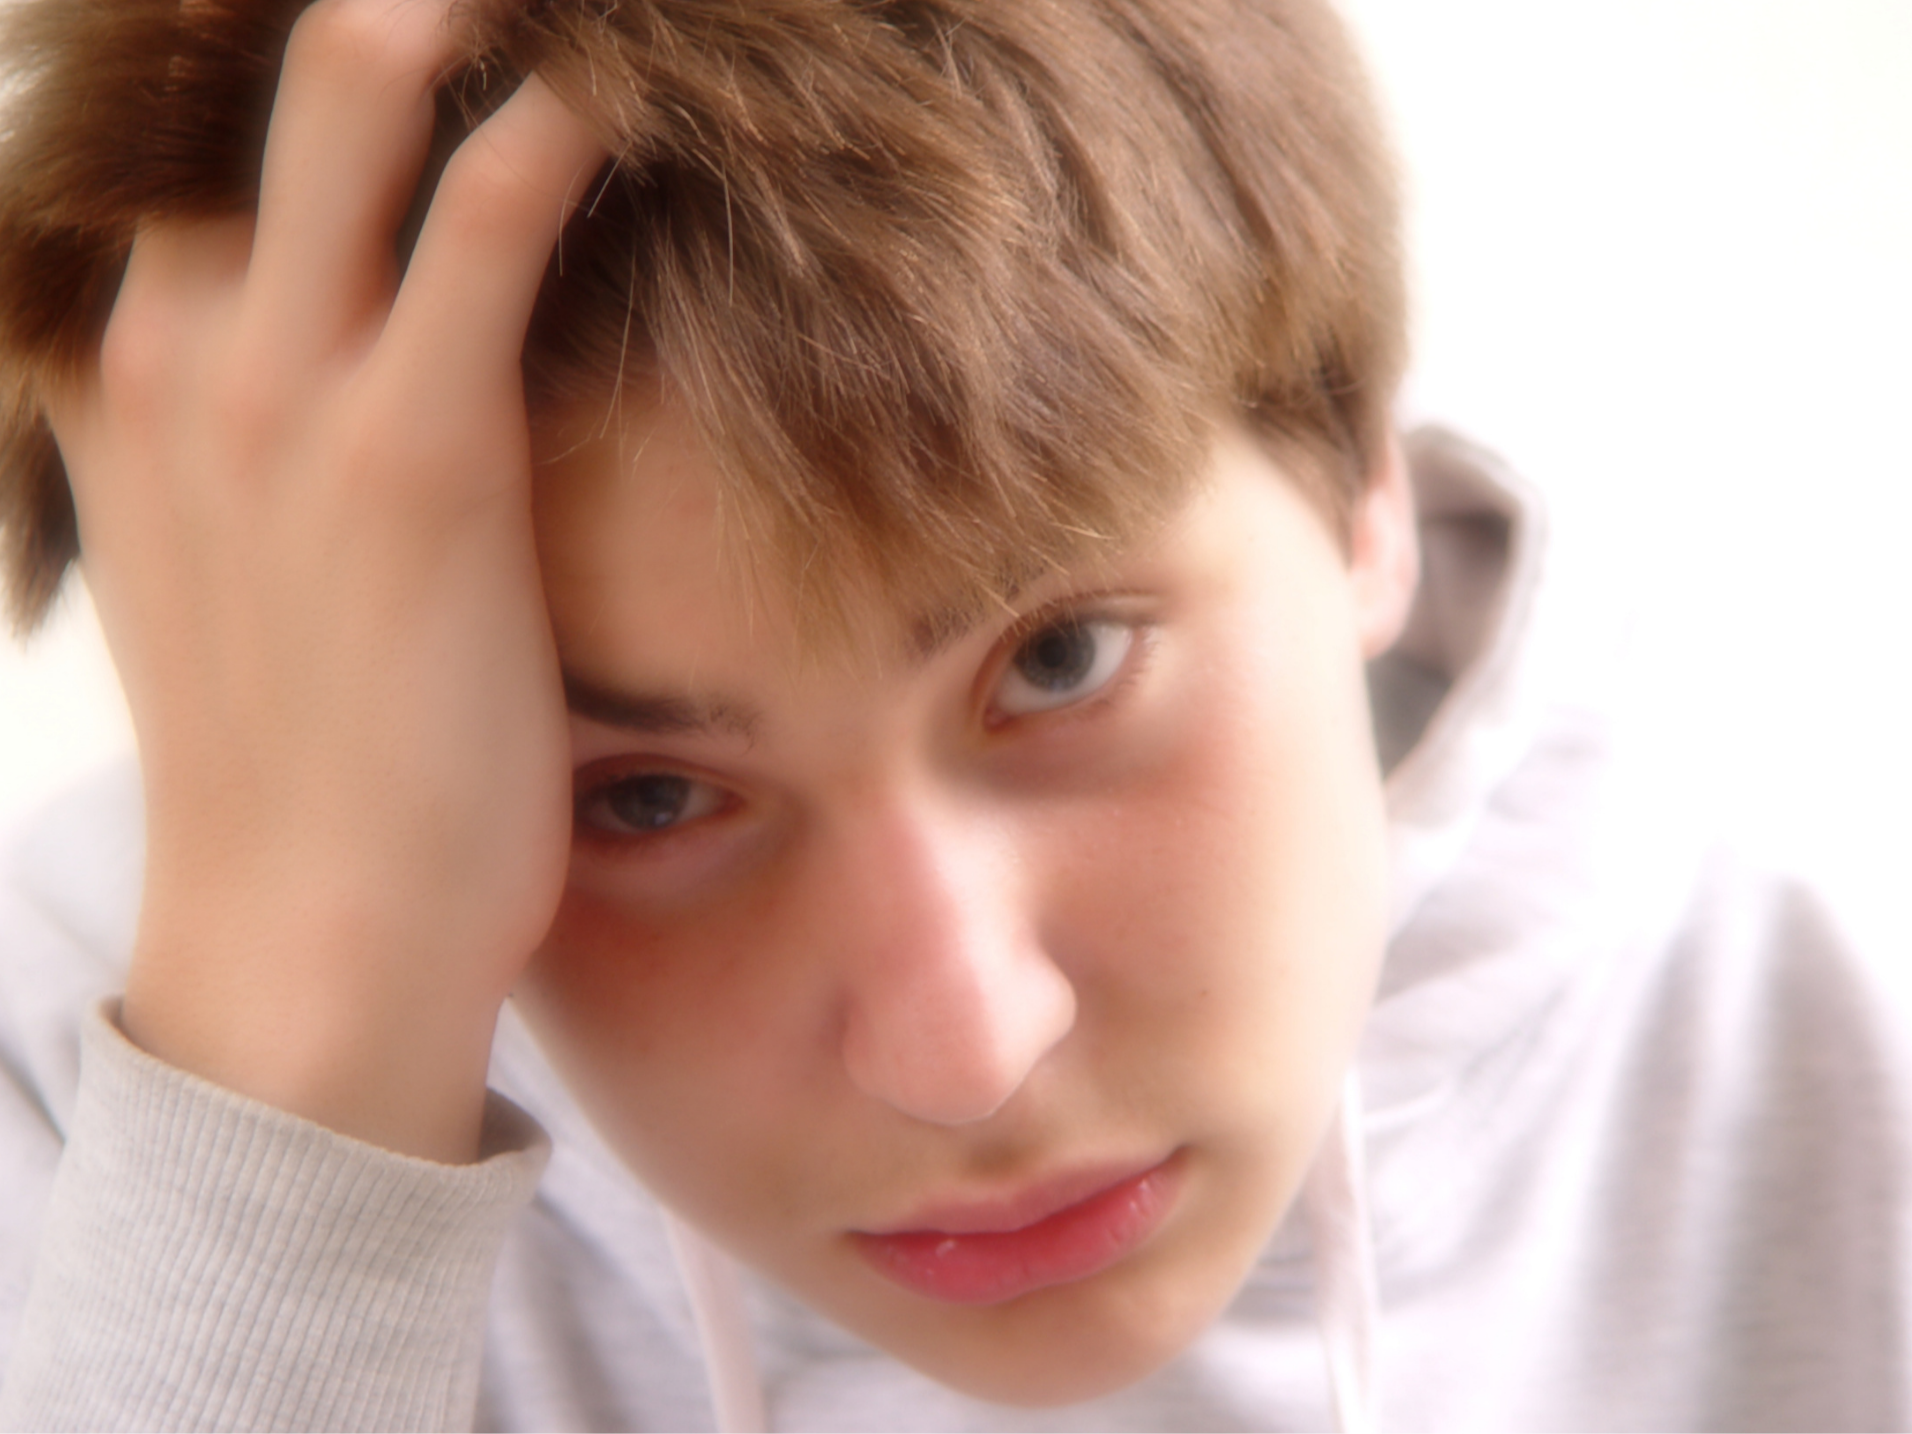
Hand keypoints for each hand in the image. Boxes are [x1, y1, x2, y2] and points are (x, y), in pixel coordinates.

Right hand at [44, 0, 607, 1162]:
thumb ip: (254, 452)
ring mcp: (283, 388)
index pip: (192, 135)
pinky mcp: (414, 451)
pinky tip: (619, 86)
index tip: (419, 15)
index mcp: (130, 371)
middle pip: (257, 79)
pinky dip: (554, 130)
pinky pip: (482, 223)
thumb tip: (357, 383)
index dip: (310, 60)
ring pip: (354, 92)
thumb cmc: (313, 768)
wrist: (310, 940)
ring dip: (461, 13)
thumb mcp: (237, 574)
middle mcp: (179, 345)